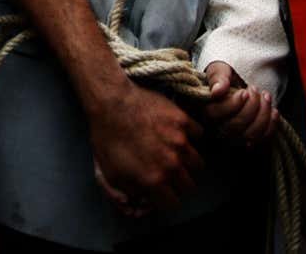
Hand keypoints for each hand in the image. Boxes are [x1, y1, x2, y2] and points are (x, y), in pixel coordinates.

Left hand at [87, 80, 202, 212]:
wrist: (111, 103)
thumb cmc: (107, 138)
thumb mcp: (111, 173)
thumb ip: (131, 190)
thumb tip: (143, 197)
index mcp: (154, 180)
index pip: (173, 203)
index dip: (167, 200)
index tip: (165, 193)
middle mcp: (171, 164)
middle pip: (189, 186)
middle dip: (180, 184)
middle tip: (171, 175)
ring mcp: (180, 141)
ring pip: (198, 163)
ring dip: (188, 162)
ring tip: (177, 154)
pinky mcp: (183, 121)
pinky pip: (198, 134)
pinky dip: (191, 134)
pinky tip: (179, 132)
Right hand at [203, 61, 275, 145]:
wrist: (236, 82)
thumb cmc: (226, 76)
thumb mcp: (219, 70)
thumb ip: (217, 78)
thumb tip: (217, 91)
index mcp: (207, 110)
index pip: (217, 115)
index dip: (234, 104)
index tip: (244, 91)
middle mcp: (219, 127)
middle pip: (236, 126)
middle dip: (252, 106)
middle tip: (254, 88)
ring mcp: (235, 135)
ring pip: (251, 135)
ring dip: (264, 114)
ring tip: (266, 96)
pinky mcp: (249, 137)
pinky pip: (263, 138)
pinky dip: (272, 125)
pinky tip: (274, 110)